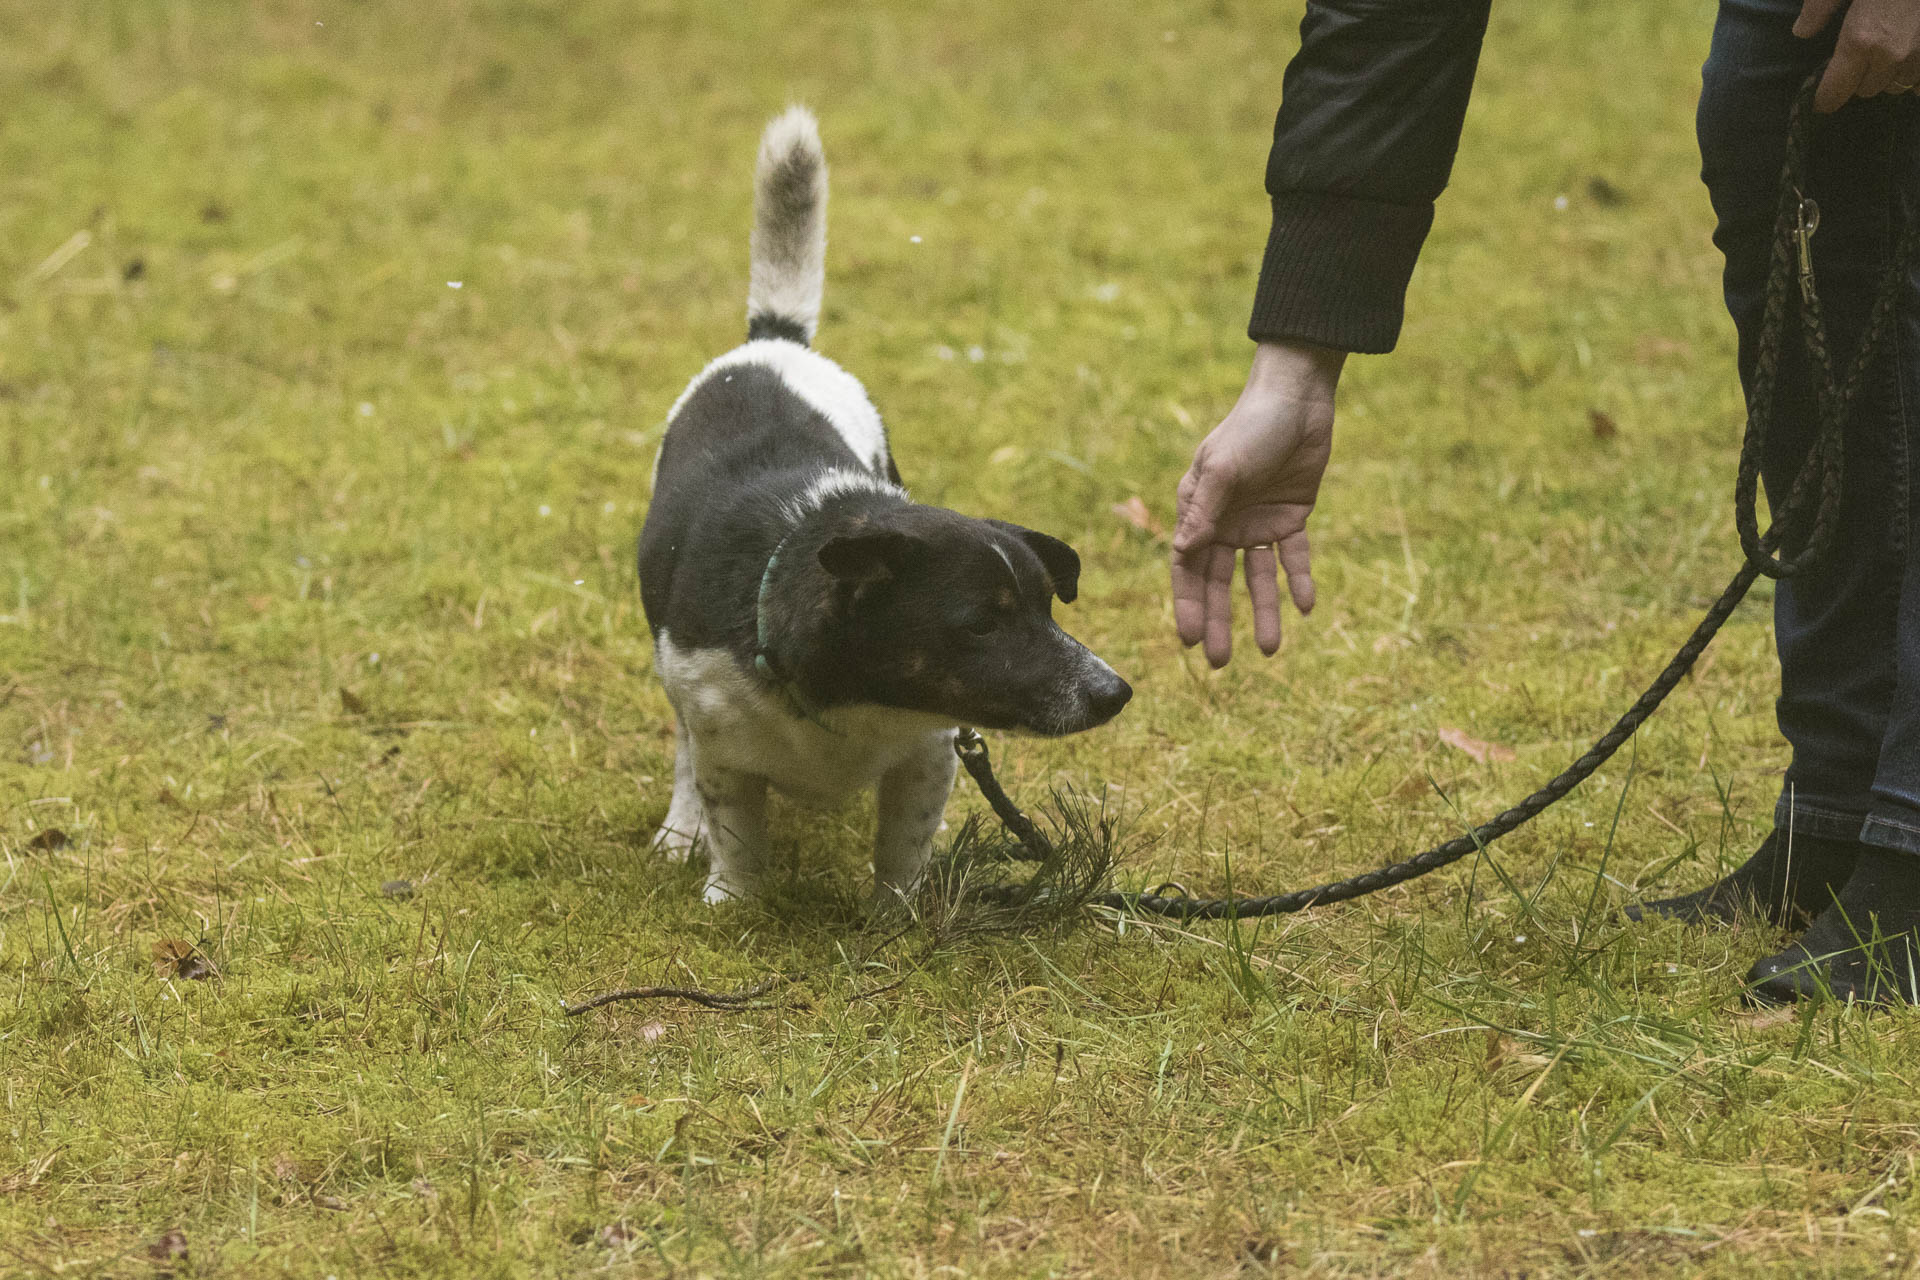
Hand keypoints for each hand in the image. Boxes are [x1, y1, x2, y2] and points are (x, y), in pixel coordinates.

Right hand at [1171, 340, 1344, 667]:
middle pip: (1218, 581)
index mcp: (1198, 510)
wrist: (1298, 398)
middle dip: (1220, 620)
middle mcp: (1223, 521)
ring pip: (1257, 577)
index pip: (1187, 567)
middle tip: (1221, 662)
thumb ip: (1204, 512)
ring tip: (1271, 648)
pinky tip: (1306, 606)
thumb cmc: (1251, 428)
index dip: (1188, 604)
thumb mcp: (1224, 470)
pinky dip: (1299, 580)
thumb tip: (1183, 554)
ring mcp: (1257, 520)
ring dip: (1262, 610)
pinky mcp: (1291, 516)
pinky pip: (1294, 556)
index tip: (1191, 639)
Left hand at [1798, 0, 1919, 111]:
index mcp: (1861, 40)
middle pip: (1866, 90)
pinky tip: (1911, 54)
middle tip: (1860, 57)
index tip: (1821, 98)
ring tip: (1888, 52)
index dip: (1825, 98)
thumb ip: (1819, 7)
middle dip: (1858, 78)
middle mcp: (1891, 56)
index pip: (1834, 92)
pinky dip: (1916, 76)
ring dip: (1889, 75)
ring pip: (1897, 86)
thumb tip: (1801, 31)